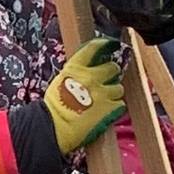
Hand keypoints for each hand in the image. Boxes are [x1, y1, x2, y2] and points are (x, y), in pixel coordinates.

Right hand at [41, 37, 129, 153]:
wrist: (54, 128)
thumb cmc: (53, 108)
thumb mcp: (60, 82)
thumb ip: (76, 74)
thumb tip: (88, 71)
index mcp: (76, 68)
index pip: (93, 49)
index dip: (104, 45)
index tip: (110, 45)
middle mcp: (91, 77)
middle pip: (113, 67)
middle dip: (111, 74)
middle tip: (106, 81)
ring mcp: (102, 93)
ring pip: (119, 87)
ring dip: (113, 93)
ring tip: (104, 101)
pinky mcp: (110, 108)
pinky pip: (120, 103)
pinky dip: (115, 107)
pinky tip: (106, 111)